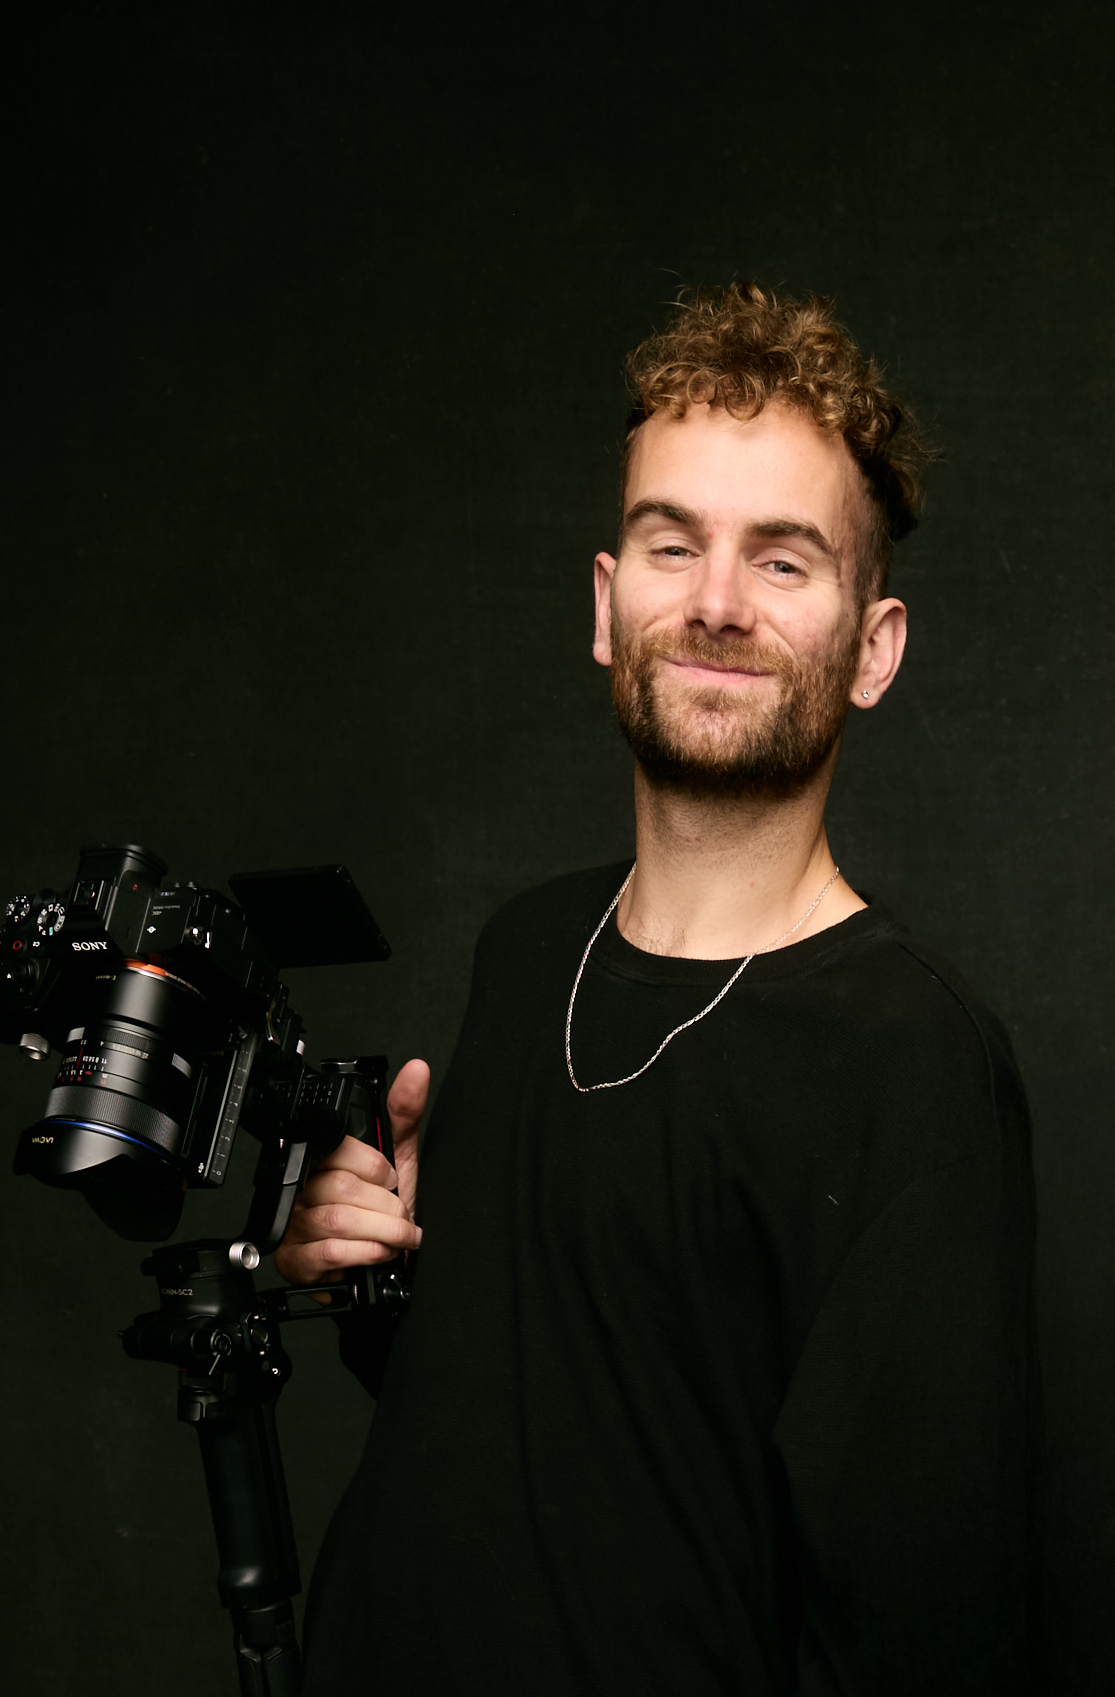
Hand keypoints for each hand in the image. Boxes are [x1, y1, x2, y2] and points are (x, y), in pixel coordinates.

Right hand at [273, 1057, 427, 1285]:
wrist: (388, 1263)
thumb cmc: (390, 1211)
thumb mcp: (401, 1160)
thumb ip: (404, 1114)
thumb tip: (416, 1070)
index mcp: (323, 1160)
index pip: (339, 1149)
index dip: (376, 1168)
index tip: (394, 1182)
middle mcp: (303, 1189)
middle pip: (340, 1188)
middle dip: (386, 1207)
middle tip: (401, 1215)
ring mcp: (294, 1226)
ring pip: (335, 1220)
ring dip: (380, 1232)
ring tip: (396, 1237)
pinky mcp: (295, 1261)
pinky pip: (326, 1252)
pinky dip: (363, 1254)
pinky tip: (378, 1254)